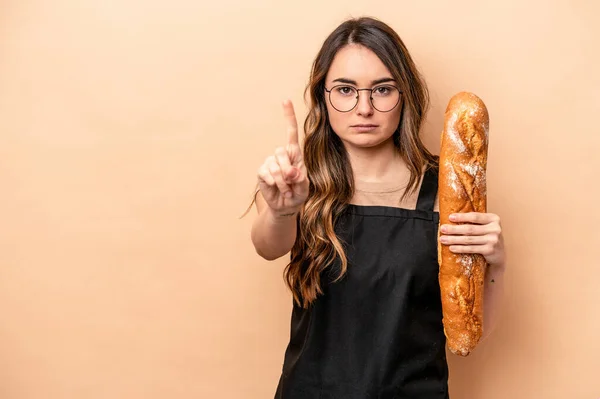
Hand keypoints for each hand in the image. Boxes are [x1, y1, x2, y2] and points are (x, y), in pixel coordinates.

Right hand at [256, 100, 309, 214]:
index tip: (285, 101)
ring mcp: (270, 162)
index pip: (291, 132)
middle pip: (281, 152)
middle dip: (288, 170)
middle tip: (292, 184)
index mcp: (295, 154)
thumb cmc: (297, 194)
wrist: (285, 206)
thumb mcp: (304, 188)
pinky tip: (276, 188)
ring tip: (286, 190)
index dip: (288, 117)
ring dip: (282, 181)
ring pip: (275, 165)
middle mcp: (282, 155)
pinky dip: (273, 183)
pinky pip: (266, 173)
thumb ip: (300, 179)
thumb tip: (290, 172)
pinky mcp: (262, 172)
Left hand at [439, 212, 505, 267]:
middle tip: (442, 229)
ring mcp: (493, 240)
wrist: (499, 254)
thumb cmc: (488, 237)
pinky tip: (451, 248)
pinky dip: (460, 248)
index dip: (462, 217)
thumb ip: (475, 221)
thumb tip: (453, 218)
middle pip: (470, 228)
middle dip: (454, 229)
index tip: (450, 217)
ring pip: (469, 239)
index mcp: (494, 218)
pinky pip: (471, 248)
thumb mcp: (486, 226)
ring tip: (443, 239)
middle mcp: (495, 228)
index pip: (475, 216)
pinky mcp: (490, 250)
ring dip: (454, 239)